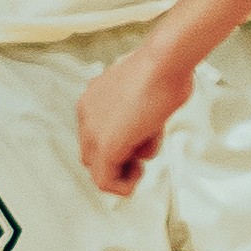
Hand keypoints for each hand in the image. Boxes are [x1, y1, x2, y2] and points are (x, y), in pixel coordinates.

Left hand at [79, 38, 192, 196]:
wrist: (163, 64)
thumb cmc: (162, 73)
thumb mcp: (142, 95)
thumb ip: (134, 115)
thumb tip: (143, 130)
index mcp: (93, 100)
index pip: (95, 136)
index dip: (119, 148)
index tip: (139, 146)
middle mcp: (87, 116)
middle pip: (93, 156)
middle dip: (120, 164)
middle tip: (140, 161)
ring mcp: (93, 131)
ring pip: (99, 170)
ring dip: (125, 173)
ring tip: (145, 151)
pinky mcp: (106, 145)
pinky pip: (104, 180)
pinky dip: (122, 186)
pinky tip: (138, 176)